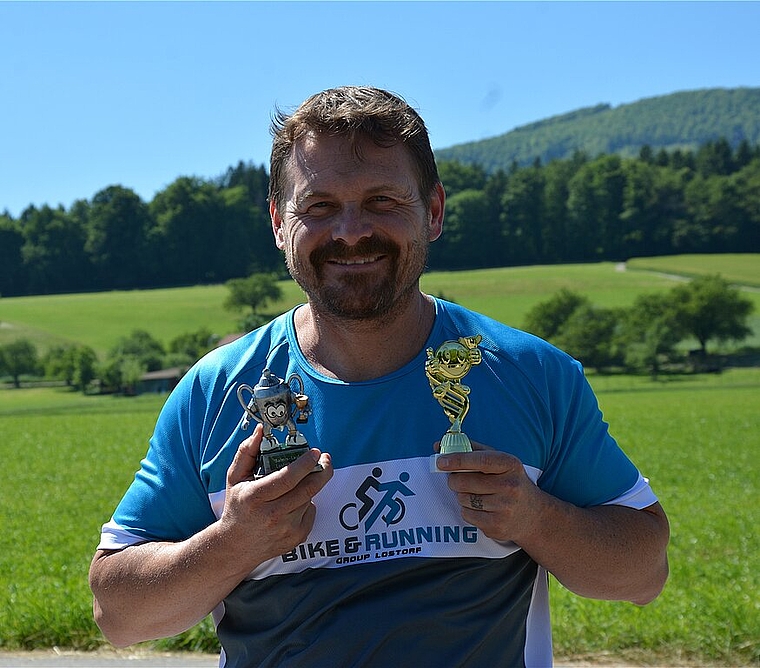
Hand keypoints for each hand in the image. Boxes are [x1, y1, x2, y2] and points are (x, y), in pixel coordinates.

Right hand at [221, 423, 332, 567]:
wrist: (235, 546)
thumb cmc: (237, 507)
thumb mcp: (234, 478)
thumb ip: (247, 452)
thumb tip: (261, 430)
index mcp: (255, 497)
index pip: (287, 479)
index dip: (305, 463)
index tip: (315, 452)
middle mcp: (271, 515)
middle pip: (307, 489)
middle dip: (322, 471)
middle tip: (325, 459)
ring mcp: (286, 529)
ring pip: (309, 498)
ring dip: (310, 486)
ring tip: (300, 481)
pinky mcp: (296, 538)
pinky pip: (311, 512)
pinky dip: (308, 502)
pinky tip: (295, 501)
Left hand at [435, 442, 542, 543]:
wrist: (534, 516)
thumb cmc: (509, 482)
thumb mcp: (499, 462)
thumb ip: (471, 450)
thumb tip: (438, 445)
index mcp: (510, 464)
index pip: (480, 460)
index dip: (458, 460)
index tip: (440, 461)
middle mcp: (510, 486)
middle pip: (464, 482)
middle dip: (454, 480)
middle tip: (457, 480)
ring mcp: (504, 507)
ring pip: (463, 499)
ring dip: (462, 496)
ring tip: (476, 495)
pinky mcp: (497, 526)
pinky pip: (467, 515)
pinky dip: (468, 511)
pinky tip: (481, 508)